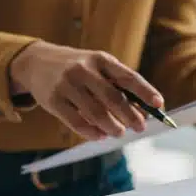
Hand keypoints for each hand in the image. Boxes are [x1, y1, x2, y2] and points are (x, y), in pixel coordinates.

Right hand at [9, 41, 163, 139]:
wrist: (37, 62)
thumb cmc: (77, 68)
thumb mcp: (96, 66)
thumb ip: (116, 84)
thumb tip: (141, 111)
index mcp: (100, 59)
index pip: (128, 77)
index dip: (145, 91)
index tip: (159, 104)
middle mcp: (84, 69)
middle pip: (113, 98)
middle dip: (130, 115)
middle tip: (139, 127)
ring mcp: (67, 85)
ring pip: (96, 113)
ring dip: (112, 126)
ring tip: (119, 132)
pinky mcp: (53, 101)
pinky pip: (77, 122)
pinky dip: (92, 132)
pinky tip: (100, 135)